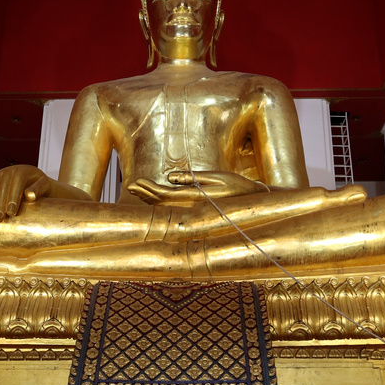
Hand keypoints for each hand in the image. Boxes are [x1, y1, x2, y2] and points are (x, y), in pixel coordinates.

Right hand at [0, 164, 54, 221]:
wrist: (33, 181)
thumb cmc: (41, 187)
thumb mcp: (45, 187)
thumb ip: (39, 190)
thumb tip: (29, 195)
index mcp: (23, 171)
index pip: (16, 184)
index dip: (12, 199)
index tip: (11, 214)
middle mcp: (9, 170)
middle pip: (1, 186)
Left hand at [127, 169, 262, 205]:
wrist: (254, 201)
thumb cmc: (238, 187)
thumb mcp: (217, 177)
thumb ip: (192, 178)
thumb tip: (168, 177)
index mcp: (194, 198)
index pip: (164, 196)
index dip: (147, 190)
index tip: (133, 182)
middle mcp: (191, 205)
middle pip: (161, 202)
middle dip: (145, 193)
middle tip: (129, 184)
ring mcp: (194, 207)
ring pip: (166, 205)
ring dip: (150, 197)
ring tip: (137, 188)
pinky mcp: (198, 206)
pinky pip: (174, 204)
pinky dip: (162, 199)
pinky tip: (155, 194)